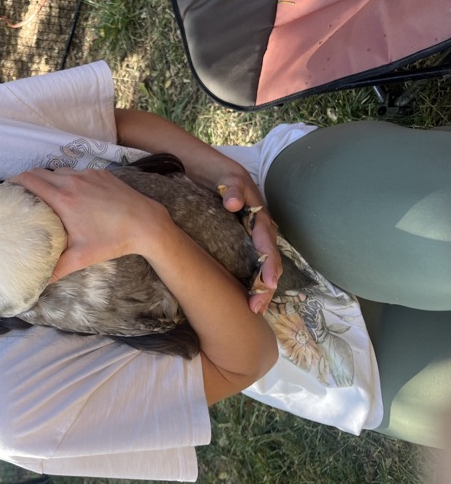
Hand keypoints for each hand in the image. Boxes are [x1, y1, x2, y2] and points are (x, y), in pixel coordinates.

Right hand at [8, 168, 171, 279]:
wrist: (146, 223)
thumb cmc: (112, 240)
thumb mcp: (82, 258)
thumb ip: (56, 269)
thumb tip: (38, 284)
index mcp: (63, 199)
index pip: (29, 180)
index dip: (13, 182)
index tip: (6, 189)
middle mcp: (72, 181)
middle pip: (39, 172)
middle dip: (26, 179)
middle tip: (20, 192)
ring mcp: (87, 175)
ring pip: (58, 171)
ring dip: (48, 179)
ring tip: (44, 193)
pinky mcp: (101, 173)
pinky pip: (76, 172)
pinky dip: (68, 179)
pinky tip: (72, 193)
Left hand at [216, 174, 280, 313]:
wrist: (215, 173)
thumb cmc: (223, 176)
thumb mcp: (228, 178)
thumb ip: (232, 189)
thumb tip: (233, 204)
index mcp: (261, 218)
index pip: (267, 245)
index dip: (268, 265)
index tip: (268, 283)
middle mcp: (260, 232)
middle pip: (269, 263)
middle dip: (266, 286)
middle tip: (257, 308)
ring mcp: (252, 239)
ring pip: (262, 268)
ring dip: (260, 289)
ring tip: (256, 310)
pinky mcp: (242, 243)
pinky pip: (249, 265)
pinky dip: (250, 282)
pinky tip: (246, 298)